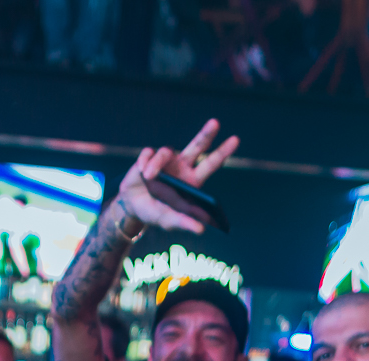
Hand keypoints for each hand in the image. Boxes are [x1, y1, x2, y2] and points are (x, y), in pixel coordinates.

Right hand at [114, 120, 238, 235]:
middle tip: (216, 123)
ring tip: (148, 177)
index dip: (223, 152)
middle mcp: (182, 166)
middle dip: (207, 134)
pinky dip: (145, 162)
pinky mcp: (149, 156)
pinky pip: (149, 153)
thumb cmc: (155, 213)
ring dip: (157, 164)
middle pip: (198, 145)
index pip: (211, 163)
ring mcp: (166, 160)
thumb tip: (201, 229)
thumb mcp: (169, 220)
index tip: (236, 139)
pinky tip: (142, 173)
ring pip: (166, 152)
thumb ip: (184, 223)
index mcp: (192, 180)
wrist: (132, 207)